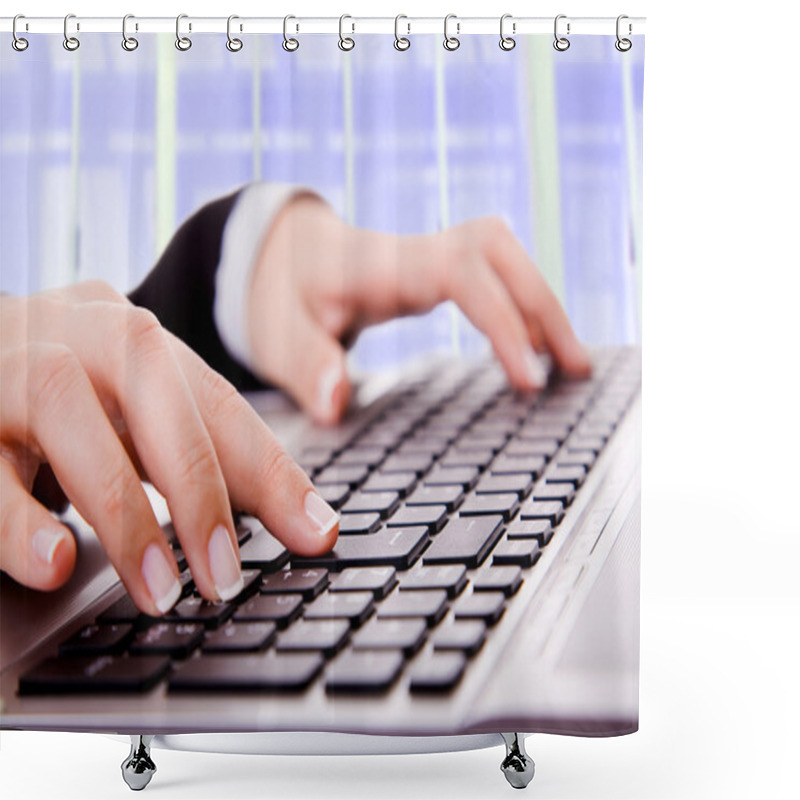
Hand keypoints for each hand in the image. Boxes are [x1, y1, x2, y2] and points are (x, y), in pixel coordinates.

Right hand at [0, 282, 337, 612]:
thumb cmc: (54, 401)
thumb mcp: (127, 414)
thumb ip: (191, 451)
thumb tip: (292, 516)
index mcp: (131, 336)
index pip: (216, 400)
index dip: (271, 468)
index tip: (318, 533)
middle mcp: (72, 331)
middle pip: (151, 386)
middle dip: (201, 488)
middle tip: (226, 577)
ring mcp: (4, 364)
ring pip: (65, 408)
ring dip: (123, 510)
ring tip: (160, 591)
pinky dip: (19, 520)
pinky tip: (57, 564)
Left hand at [248, 195, 591, 423]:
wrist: (284, 256)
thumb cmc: (283, 297)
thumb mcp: (279, 334)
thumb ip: (306, 365)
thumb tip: (335, 405)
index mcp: (383, 266)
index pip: (463, 275)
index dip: (502, 320)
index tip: (530, 379)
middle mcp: (415, 251)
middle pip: (500, 251)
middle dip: (544, 306)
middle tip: (575, 370)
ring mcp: (431, 255)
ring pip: (506, 257)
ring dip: (543, 305)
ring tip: (573, 365)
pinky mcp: (440, 268)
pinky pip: (497, 273)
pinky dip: (525, 306)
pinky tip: (538, 348)